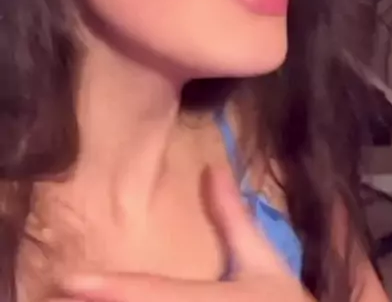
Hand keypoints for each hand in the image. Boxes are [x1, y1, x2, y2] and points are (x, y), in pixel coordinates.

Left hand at [50, 164, 310, 301]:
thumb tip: (213, 168)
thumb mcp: (266, 265)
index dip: (112, 289)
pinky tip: (118, 299)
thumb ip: (235, 219)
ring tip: (79, 297)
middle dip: (104, 300)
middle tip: (60, 290)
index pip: (156, 294)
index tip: (72, 280)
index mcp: (216, 301)